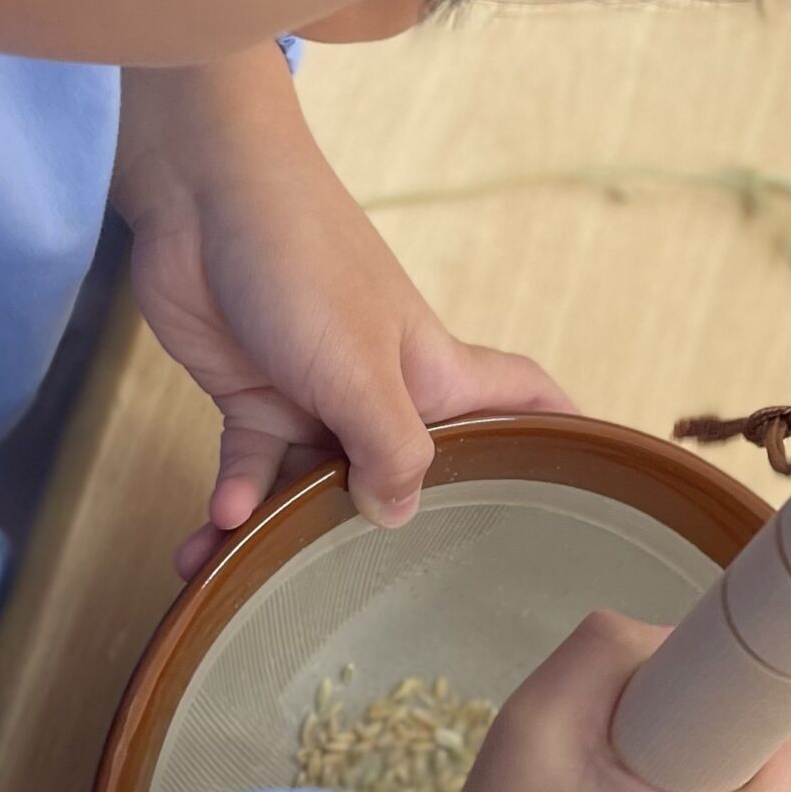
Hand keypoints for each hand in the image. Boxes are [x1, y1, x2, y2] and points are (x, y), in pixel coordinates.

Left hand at [113, 50, 571, 577]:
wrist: (202, 193)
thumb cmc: (302, 259)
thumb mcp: (360, 365)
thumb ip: (390, 449)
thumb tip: (400, 518)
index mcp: (438, 373)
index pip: (524, 401)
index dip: (561, 434)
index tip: (588, 483)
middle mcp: (385, 390)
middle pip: (412, 473)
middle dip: (396, 533)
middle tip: (380, 598)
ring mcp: (317, 395)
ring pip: (314, 489)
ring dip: (280, 538)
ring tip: (246, 583)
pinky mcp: (253, 395)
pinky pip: (250, 470)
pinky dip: (234, 502)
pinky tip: (215, 527)